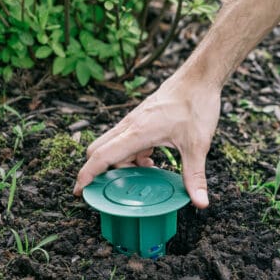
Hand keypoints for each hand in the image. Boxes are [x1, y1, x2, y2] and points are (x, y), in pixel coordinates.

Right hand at [73, 73, 220, 207]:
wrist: (200, 76)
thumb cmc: (197, 104)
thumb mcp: (198, 145)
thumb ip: (195, 175)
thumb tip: (200, 202)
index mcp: (137, 133)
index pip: (100, 157)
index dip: (86, 176)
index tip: (78, 192)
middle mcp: (130, 125)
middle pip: (99, 150)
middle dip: (101, 171)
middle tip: (116, 188)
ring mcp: (135, 119)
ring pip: (113, 144)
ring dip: (121, 161)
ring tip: (144, 173)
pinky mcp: (143, 116)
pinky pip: (126, 137)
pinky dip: (131, 151)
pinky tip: (151, 158)